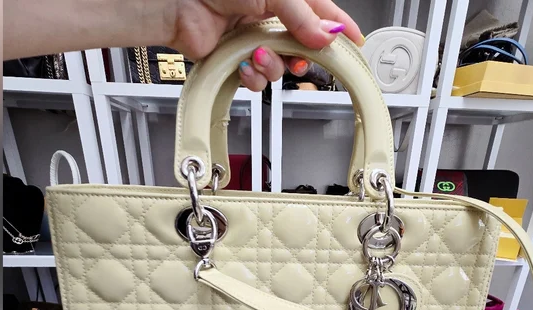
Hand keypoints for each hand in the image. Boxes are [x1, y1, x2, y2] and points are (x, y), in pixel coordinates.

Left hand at [169, 0, 362, 90]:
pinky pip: (259, 79)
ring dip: (271, 67)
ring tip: (255, 55)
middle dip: (300, 56)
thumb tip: (326, 34)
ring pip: (281, 68)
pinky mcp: (239, 60)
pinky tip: (243, 63)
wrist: (177, 6)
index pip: (321, 12)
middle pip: (303, 47)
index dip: (340, 28)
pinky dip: (252, 76)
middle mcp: (271, 18)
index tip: (355, 42)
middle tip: (298, 58)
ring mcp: (256, 40)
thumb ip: (301, 16)